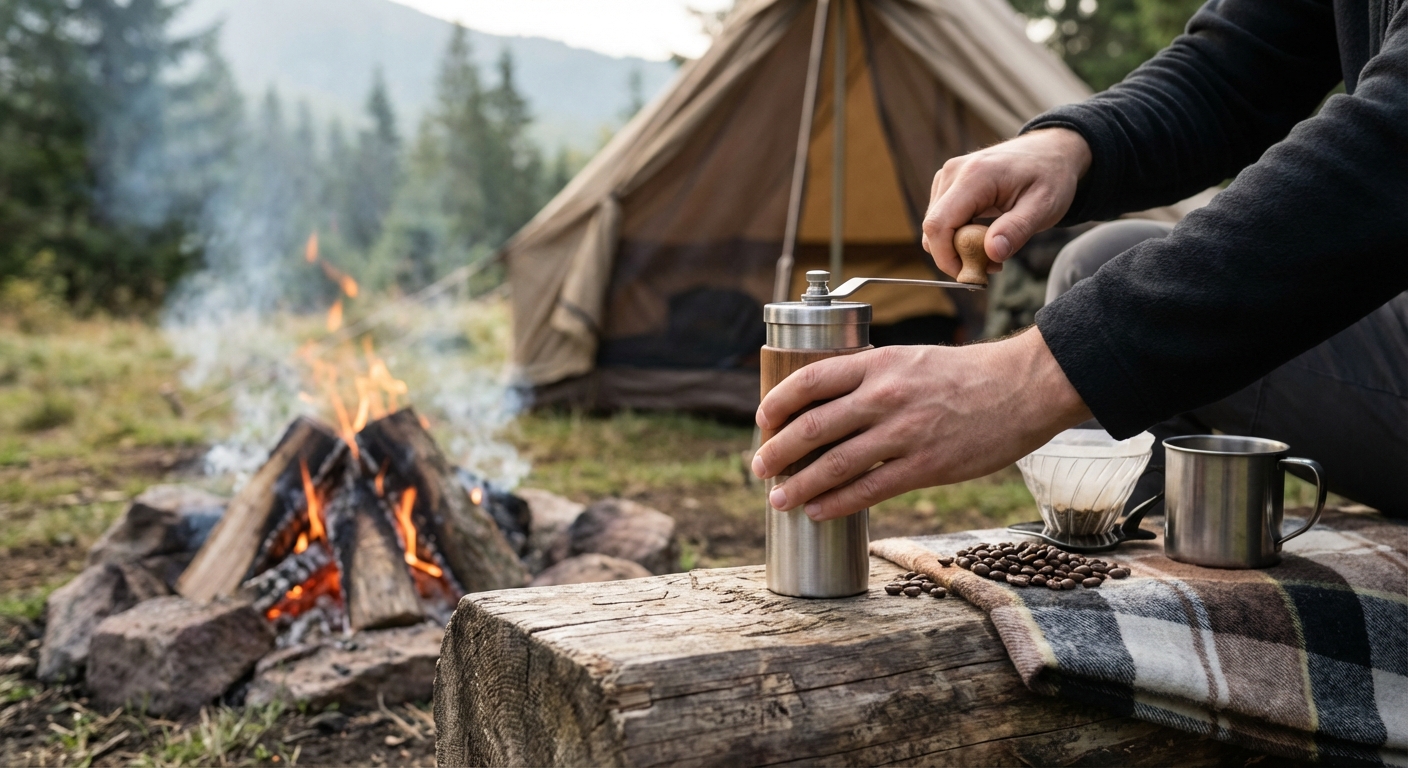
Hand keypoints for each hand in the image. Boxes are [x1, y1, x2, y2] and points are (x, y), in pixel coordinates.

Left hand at [750, 328, 1091, 519]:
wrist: (1021, 388)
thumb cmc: (964, 375)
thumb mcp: (910, 360)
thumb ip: (871, 379)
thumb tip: (828, 405)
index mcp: (877, 364)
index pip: (809, 381)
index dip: (777, 404)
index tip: (762, 422)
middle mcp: (884, 396)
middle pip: (811, 427)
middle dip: (776, 452)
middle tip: (759, 469)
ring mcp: (904, 432)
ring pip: (833, 464)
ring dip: (798, 485)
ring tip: (778, 499)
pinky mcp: (925, 466)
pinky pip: (868, 490)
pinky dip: (835, 504)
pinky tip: (817, 512)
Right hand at [922, 128, 1091, 277]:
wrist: (1051, 152)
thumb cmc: (1050, 177)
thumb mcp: (1043, 206)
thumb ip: (1016, 229)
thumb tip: (992, 254)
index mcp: (974, 176)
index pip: (938, 224)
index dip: (946, 257)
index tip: (969, 275)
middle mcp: (953, 173)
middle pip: (933, 228)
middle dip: (955, 255)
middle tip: (991, 265)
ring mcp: (947, 177)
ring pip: (936, 227)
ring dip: (958, 247)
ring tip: (993, 249)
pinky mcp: (948, 184)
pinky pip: (942, 219)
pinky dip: (959, 236)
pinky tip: (985, 236)